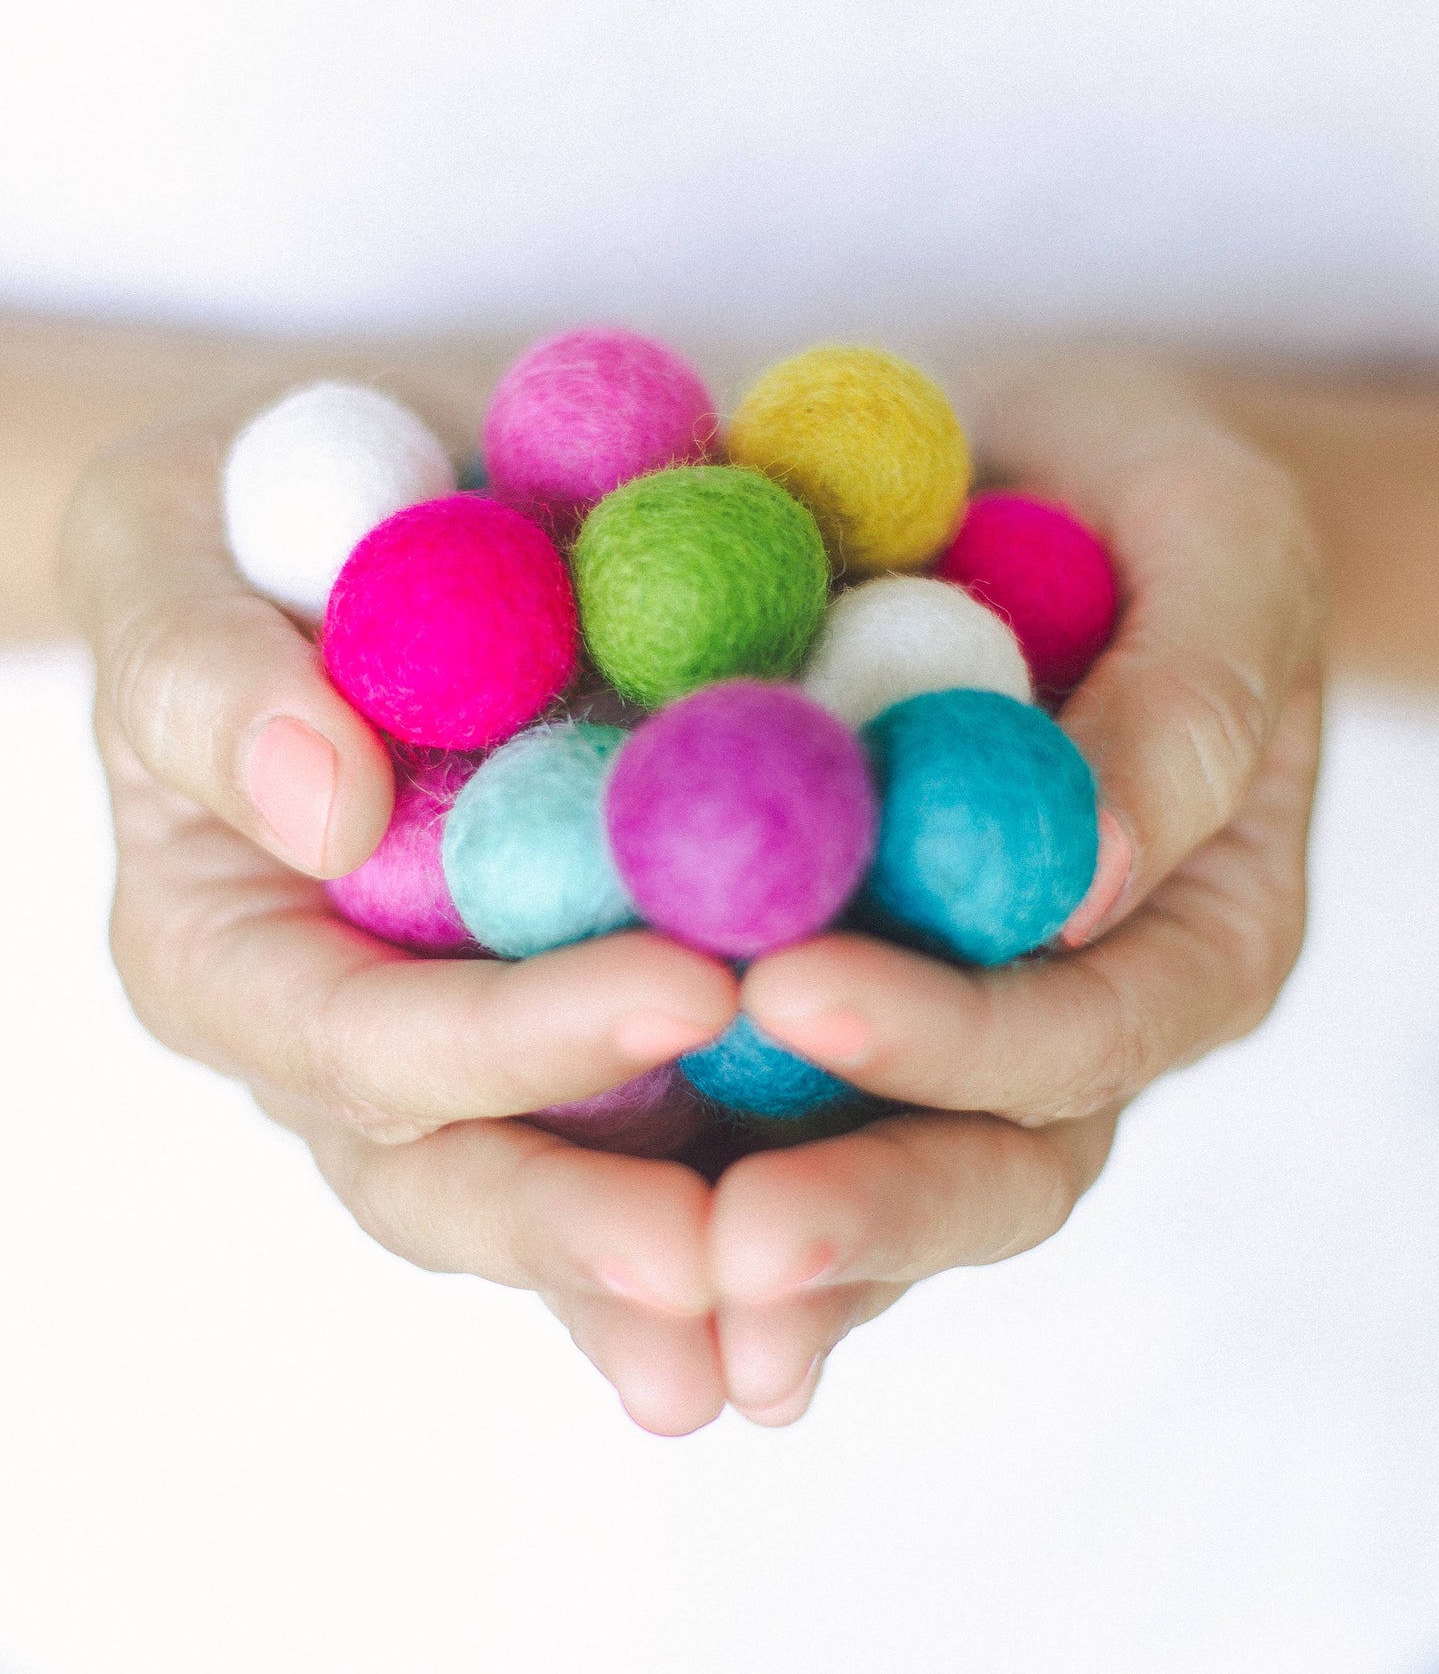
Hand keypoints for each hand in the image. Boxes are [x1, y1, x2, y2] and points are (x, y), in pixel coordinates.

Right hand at [62, 414, 740, 1436]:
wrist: (376, 500)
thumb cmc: (240, 515)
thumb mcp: (170, 538)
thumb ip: (205, 673)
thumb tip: (320, 804)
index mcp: (236, 949)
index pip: (364, 1040)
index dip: (513, 1040)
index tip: (683, 995)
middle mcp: (360, 1031)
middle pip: (464, 1169)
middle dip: (592, 1221)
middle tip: (732, 1260)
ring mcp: (485, 1035)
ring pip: (577, 1180)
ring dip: (689, 1264)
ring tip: (793, 1336)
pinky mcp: (600, 1004)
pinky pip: (679, 1112)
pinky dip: (768, 1168)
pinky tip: (870, 1232)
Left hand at [705, 353, 1325, 1424]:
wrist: (1055, 483)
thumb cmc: (1159, 501)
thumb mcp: (1218, 545)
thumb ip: (1185, 704)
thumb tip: (1095, 872)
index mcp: (1193, 936)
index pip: (1082, 1034)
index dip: (950, 1033)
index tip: (798, 992)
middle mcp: (1071, 1012)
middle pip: (984, 1162)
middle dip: (857, 1207)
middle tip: (724, 1246)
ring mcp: (947, 1014)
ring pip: (866, 1164)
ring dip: (753, 1235)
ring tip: (644, 1283)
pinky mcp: (825, 978)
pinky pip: (753, 1089)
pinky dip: (670, 1145)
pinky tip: (564, 1192)